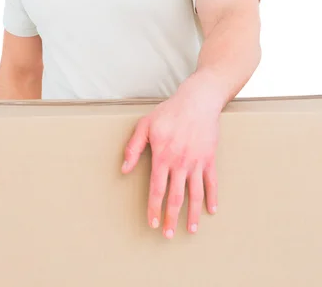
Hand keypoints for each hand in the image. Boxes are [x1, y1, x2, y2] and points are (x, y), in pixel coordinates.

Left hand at [121, 84, 220, 237]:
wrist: (197, 100)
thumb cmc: (169, 111)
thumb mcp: (145, 125)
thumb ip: (133, 148)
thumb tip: (124, 169)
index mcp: (162, 156)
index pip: (157, 189)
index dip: (154, 208)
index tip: (153, 223)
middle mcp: (180, 163)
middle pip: (176, 197)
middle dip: (172, 218)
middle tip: (169, 235)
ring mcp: (197, 162)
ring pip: (195, 194)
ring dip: (193, 214)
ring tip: (191, 230)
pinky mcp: (209, 158)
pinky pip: (211, 182)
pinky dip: (212, 197)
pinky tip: (211, 211)